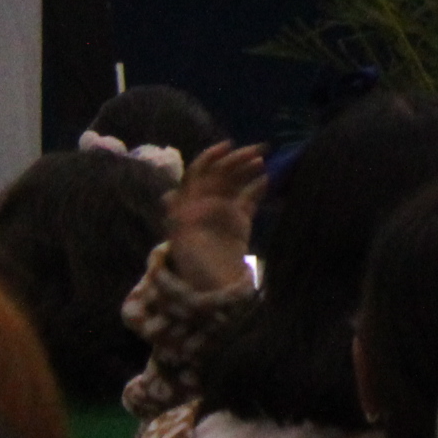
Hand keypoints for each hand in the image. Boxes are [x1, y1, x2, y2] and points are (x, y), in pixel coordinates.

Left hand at [165, 142, 270, 288]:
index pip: (198, 173)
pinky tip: (267, 179)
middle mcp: (205, 203)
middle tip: (258, 151)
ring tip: (263, 161)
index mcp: (189, 204)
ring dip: (248, 169)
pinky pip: (248, 200)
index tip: (228, 146)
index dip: (211, 157)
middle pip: (221, 174)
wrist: (215, 291)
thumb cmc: (194, 265)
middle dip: (237, 160)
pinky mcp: (239, 223)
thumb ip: (179, 218)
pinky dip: (257, 188)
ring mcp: (223, 212)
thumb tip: (170, 195)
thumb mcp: (181, 241)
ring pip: (236, 183)